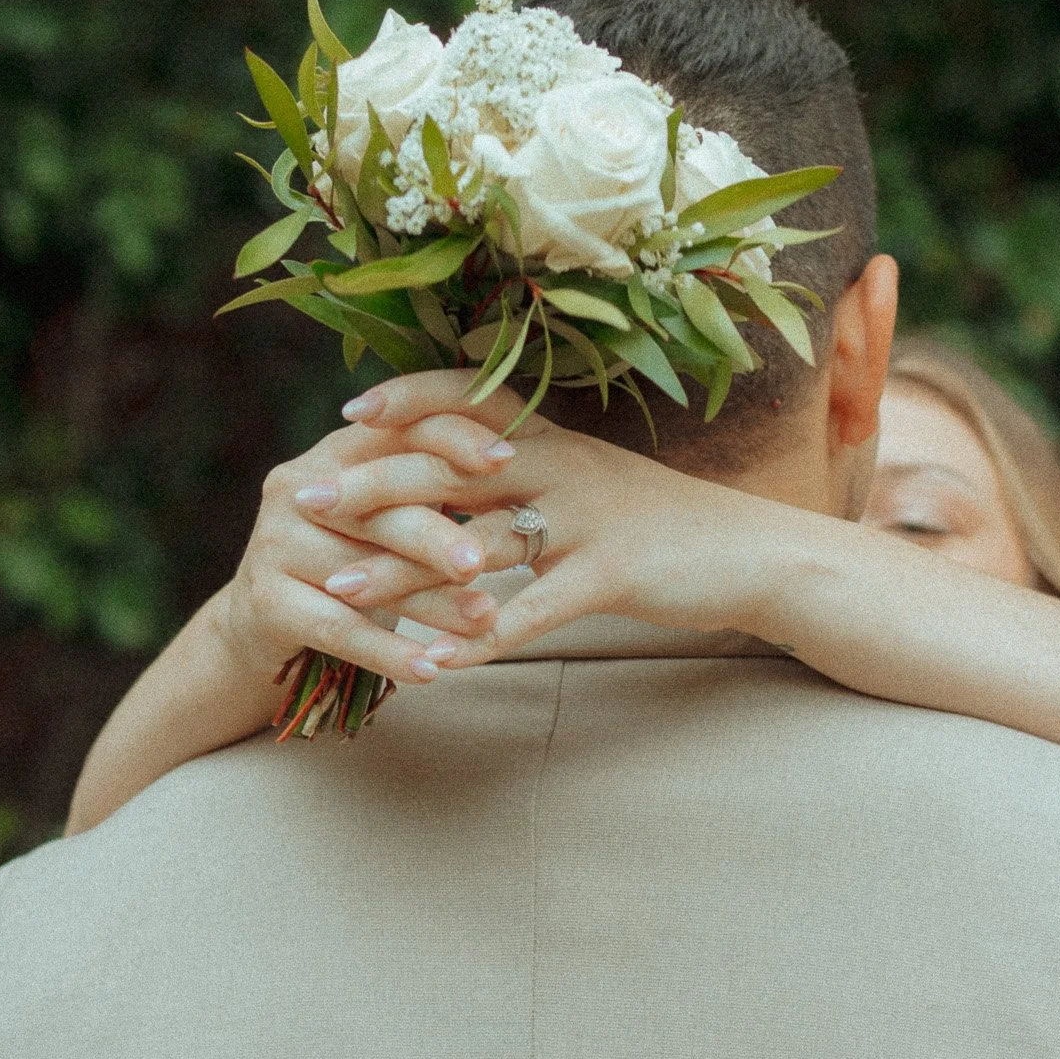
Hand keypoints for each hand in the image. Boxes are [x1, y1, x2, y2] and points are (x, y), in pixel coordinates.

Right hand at [215, 406, 520, 687]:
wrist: (263, 621)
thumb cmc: (351, 558)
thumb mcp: (389, 515)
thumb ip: (431, 488)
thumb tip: (517, 478)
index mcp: (334, 452)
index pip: (397, 431)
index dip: (452, 439)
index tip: (507, 459)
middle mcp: (298, 488)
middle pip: (378, 508)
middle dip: (439, 535)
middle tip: (487, 561)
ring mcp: (274, 544)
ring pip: (364, 574)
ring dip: (428, 603)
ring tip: (482, 620)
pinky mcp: (266, 601)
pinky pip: (339, 629)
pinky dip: (388, 652)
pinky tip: (431, 670)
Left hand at [294, 371, 805, 662]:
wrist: (755, 554)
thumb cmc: (665, 524)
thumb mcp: (594, 480)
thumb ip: (533, 468)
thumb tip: (468, 462)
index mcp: (557, 438)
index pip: (471, 395)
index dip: (408, 397)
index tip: (348, 413)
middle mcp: (565, 466)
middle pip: (450, 465)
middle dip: (370, 483)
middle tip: (304, 501)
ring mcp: (588, 519)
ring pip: (476, 541)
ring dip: (399, 570)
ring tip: (336, 591)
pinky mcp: (611, 576)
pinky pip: (530, 611)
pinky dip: (475, 639)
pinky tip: (429, 663)